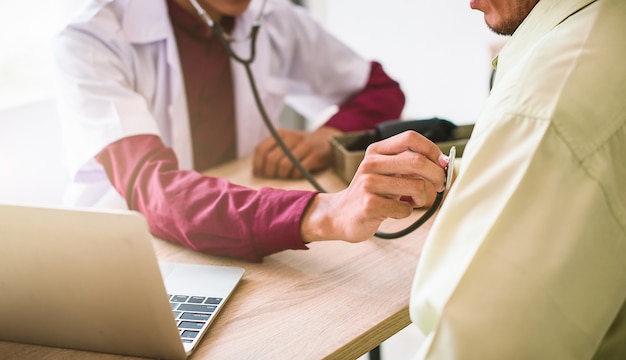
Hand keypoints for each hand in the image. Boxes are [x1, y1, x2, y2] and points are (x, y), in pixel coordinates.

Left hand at [252, 126, 341, 178]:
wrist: (326, 140)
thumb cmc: (301, 146)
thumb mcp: (286, 143)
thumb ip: (271, 153)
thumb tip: (255, 172)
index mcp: (280, 134)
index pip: (261, 149)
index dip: (258, 164)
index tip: (259, 174)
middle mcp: (291, 137)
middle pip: (272, 159)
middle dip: (270, 173)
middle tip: (274, 178)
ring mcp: (304, 145)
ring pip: (285, 165)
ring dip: (283, 176)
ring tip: (285, 177)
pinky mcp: (315, 154)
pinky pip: (299, 170)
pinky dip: (295, 176)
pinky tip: (297, 175)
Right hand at [300, 130, 448, 242]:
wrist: (340, 215)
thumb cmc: (372, 193)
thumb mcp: (386, 172)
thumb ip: (409, 165)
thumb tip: (443, 164)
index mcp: (376, 151)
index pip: (410, 138)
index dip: (432, 149)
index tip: (441, 164)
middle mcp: (371, 164)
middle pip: (418, 161)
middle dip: (437, 175)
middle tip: (439, 186)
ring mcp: (368, 184)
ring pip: (416, 186)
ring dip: (422, 198)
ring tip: (412, 202)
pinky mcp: (369, 205)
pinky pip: (406, 209)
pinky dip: (407, 212)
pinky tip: (394, 212)